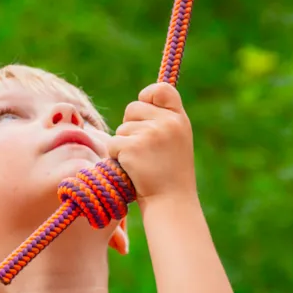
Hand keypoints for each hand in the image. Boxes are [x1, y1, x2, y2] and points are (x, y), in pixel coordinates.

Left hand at [108, 83, 195, 203]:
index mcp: (179, 119)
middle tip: (143, 150)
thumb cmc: (170, 174)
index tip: (144, 104)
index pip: (162, 90)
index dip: (148, 94)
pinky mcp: (132, 147)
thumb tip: (141, 100)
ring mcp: (150, 134)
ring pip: (121, 129)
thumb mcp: (176, 141)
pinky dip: (116, 157)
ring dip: (124, 145)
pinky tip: (132, 169)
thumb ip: (163, 121)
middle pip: (133, 108)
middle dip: (130, 126)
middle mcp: (167, 123)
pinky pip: (113, 144)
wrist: (171, 202)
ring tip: (142, 163)